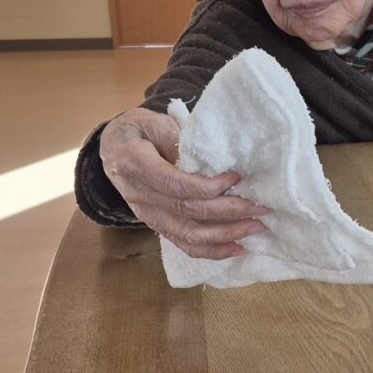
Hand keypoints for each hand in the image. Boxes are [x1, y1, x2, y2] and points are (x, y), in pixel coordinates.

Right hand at [98, 107, 266, 258]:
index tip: (235, 178)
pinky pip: (184, 244)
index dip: (207, 186)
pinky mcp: (156, 226)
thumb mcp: (155, 122)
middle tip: (259, 206)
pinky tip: (237, 247)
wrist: (112, 148)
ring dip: (226, 234)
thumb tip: (215, 161)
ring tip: (255, 226)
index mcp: (134, 164)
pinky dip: (212, 250)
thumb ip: (180, 140)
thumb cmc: (138, 130)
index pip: (175, 184)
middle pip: (187, 211)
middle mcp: (139, 195)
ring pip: (188, 234)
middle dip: (228, 212)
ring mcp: (147, 215)